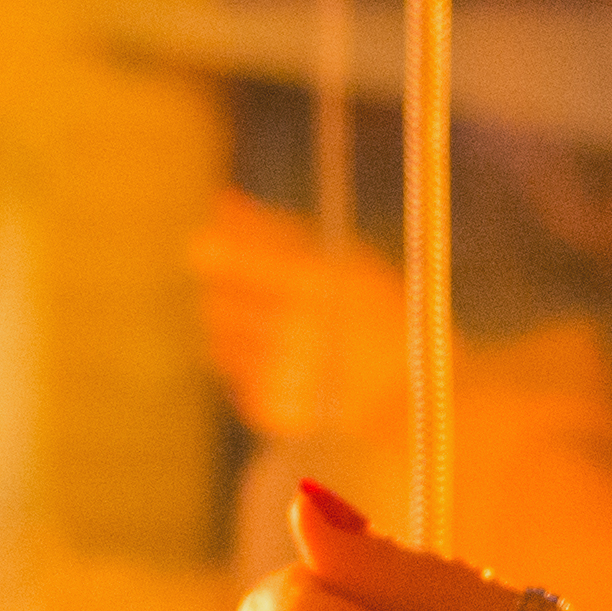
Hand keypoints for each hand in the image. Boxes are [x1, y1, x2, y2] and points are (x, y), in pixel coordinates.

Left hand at [189, 189, 414, 443]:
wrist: (410, 383)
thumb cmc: (373, 306)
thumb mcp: (340, 257)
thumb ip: (274, 228)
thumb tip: (218, 199)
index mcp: (320, 285)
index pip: (243, 262)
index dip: (216, 253)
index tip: (200, 248)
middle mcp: (299, 331)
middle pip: (218, 305)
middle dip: (227, 297)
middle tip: (259, 298)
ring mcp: (286, 376)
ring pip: (218, 345)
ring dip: (235, 334)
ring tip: (278, 331)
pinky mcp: (275, 411)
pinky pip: (234, 380)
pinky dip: (250, 370)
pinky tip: (286, 364)